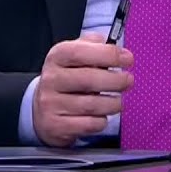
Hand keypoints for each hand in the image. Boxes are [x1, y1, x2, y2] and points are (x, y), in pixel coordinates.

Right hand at [33, 32, 133, 147]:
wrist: (41, 109)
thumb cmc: (67, 79)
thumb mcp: (74, 55)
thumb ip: (94, 45)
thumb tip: (117, 49)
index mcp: (57, 57)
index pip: (81, 52)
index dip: (108, 55)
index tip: (127, 59)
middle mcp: (51, 79)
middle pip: (89, 79)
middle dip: (116, 81)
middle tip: (128, 81)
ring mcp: (51, 104)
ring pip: (92, 105)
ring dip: (113, 103)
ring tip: (119, 101)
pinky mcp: (56, 126)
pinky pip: (88, 124)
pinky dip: (101, 121)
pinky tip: (102, 115)